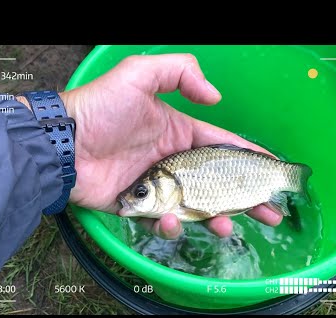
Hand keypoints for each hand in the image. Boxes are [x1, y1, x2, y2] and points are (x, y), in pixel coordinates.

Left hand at [59, 54, 282, 238]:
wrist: (62, 144)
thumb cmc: (100, 108)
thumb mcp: (140, 75)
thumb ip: (180, 73)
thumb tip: (215, 99)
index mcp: (180, 134)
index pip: (223, 148)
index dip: (250, 159)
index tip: (274, 172)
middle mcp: (173, 163)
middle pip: (217, 184)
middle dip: (245, 199)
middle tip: (270, 214)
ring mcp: (157, 188)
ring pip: (196, 208)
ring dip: (215, 220)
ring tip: (224, 227)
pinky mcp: (138, 208)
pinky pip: (162, 222)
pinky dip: (172, 227)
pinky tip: (172, 221)